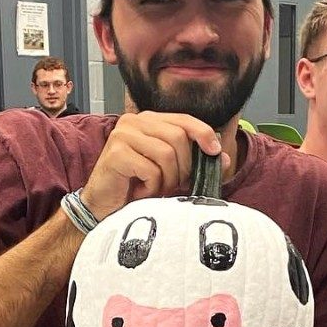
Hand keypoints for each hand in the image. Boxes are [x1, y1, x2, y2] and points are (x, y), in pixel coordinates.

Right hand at [81, 112, 228, 220]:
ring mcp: (123, 135)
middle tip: (173, 185)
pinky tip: (140, 191)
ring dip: (167, 179)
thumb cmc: (136, 187)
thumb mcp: (170, 173)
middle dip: (183, 166)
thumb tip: (222, 158)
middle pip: (177, 137)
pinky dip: (152, 186)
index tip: (215, 151)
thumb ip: (194, 164)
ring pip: (166, 153)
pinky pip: (150, 169)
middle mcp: (134, 122)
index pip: (183, 119)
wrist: (103, 207)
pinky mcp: (116, 153)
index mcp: (148, 121)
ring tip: (155, 189)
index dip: (202, 133)